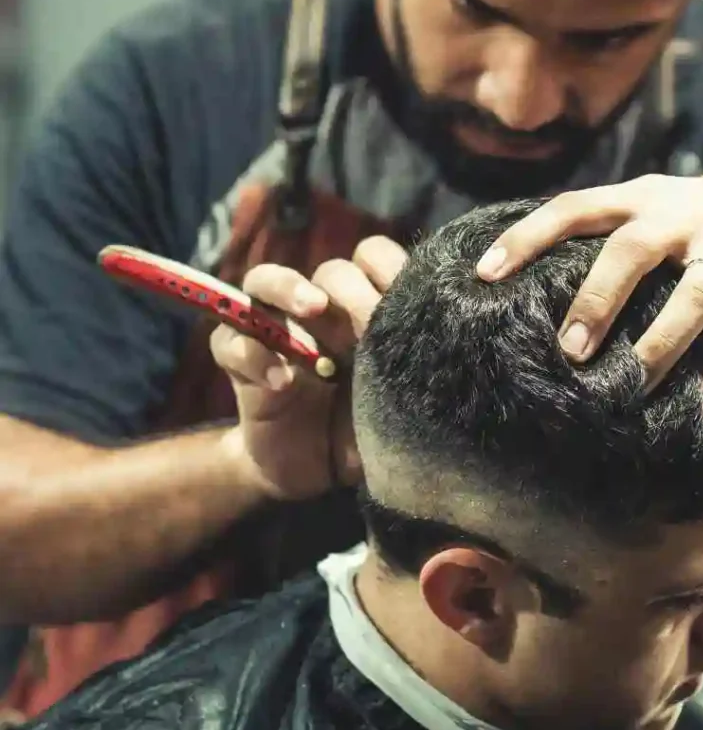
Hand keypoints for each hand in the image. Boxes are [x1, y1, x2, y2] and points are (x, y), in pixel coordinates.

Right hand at [211, 236, 406, 498]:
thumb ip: (411, 369)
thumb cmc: (367, 430)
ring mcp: (277, 332)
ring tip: (311, 309)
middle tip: (363, 319)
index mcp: (363, 309)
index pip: (373, 258)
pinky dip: (254, 355)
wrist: (316, 471)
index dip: (387, 267)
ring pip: (263, 281)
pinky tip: (284, 383)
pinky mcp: (242, 362)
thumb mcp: (397, 401)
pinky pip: (230, 342)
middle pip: (329, 271)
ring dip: (288, 288)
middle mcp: (321, 312)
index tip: (405, 294)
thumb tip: (445, 342)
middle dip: (347, 289)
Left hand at [477, 168, 702, 412]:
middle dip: (598, 299)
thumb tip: (535, 291)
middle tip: (569, 351)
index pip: (574, 207)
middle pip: (633, 248)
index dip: (526, 236)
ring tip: (636, 385)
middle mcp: (684, 212)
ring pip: (696, 291)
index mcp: (643, 197)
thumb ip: (610, 238)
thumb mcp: (660, 210)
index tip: (483, 274)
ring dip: (664, 341)